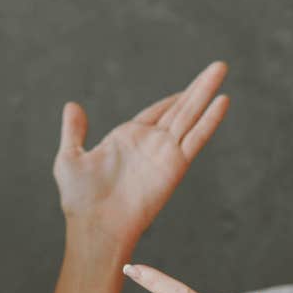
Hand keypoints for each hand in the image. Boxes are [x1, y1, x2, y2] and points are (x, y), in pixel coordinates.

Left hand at [54, 61, 229, 254]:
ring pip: (191, 115)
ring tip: (222, 69)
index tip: (190, 87)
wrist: (95, 226)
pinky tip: (222, 101)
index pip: (157, 112)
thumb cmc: (80, 199)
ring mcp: (164, 152)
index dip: (173, 99)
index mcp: (127, 138)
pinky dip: (210, 120)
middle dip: (198, 87)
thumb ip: (74, 131)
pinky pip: (196, 138)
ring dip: (206, 92)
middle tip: (219, 66)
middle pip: (180, 108)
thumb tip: (72, 105)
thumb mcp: (70, 158)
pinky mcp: (175, 165)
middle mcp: (150, 143)